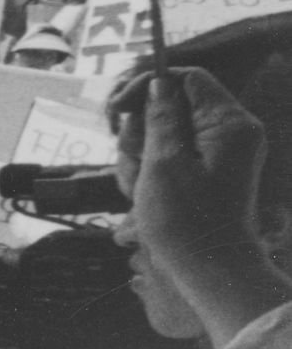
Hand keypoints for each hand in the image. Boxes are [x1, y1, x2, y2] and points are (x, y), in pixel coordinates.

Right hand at [114, 66, 283, 305]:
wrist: (209, 269)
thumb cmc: (186, 221)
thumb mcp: (163, 163)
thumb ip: (160, 117)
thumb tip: (157, 85)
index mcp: (229, 123)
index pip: (188, 78)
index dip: (148, 86)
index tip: (117, 109)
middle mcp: (232, 132)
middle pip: (170, 106)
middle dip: (141, 132)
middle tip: (135, 164)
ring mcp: (221, 152)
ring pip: (163, 133)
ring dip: (140, 157)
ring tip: (138, 188)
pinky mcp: (210, 170)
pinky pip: (170, 155)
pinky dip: (150, 170)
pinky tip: (144, 195)